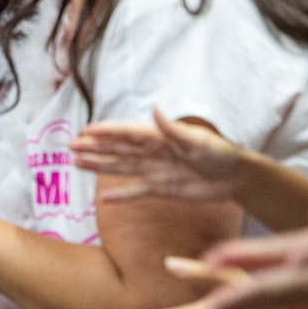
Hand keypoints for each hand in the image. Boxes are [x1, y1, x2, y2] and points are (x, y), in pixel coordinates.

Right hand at [71, 109, 245, 202]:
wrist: (236, 177)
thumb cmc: (221, 153)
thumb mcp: (199, 140)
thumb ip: (174, 129)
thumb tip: (155, 110)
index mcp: (159, 137)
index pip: (127, 133)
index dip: (106, 132)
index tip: (86, 130)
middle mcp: (152, 152)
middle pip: (117, 149)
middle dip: (94, 147)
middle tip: (71, 145)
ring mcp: (155, 171)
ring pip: (120, 167)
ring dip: (99, 165)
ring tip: (76, 163)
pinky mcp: (161, 189)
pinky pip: (136, 192)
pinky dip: (120, 195)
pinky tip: (103, 198)